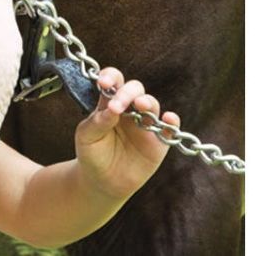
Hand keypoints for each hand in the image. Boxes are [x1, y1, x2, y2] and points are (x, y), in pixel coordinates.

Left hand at [74, 67, 178, 200]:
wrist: (103, 182)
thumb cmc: (92, 154)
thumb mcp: (87, 137)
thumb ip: (98, 121)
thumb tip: (113, 108)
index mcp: (109, 104)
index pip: (113, 81)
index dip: (111, 77)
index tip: (104, 83)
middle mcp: (129, 110)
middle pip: (135, 88)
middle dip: (128, 92)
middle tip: (118, 105)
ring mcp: (145, 125)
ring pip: (152, 104)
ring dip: (148, 101)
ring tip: (140, 105)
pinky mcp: (159, 142)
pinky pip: (170, 128)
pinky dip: (172, 121)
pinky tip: (168, 118)